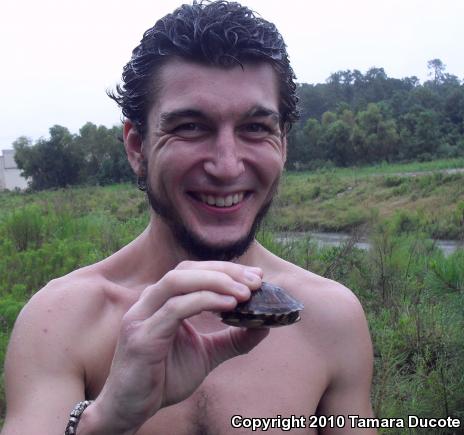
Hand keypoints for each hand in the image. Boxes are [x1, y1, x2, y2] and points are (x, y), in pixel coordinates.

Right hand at [91, 261, 268, 433]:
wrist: (130, 409)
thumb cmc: (165, 378)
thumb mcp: (206, 354)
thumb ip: (232, 339)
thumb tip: (264, 325)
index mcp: (162, 301)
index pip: (194, 271)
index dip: (225, 269)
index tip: (256, 276)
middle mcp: (150, 301)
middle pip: (187, 269)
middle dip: (225, 271)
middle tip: (255, 281)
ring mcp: (142, 316)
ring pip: (178, 281)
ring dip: (215, 282)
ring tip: (245, 293)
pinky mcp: (141, 336)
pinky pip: (175, 309)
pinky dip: (204, 301)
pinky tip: (229, 306)